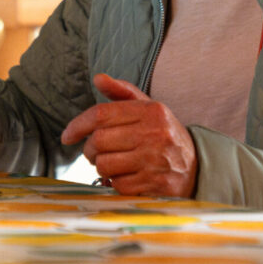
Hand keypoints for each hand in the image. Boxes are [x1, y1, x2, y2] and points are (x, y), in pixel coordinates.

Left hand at [60, 73, 197, 197]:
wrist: (195, 167)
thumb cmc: (162, 135)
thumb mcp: (148, 108)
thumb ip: (122, 92)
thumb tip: (98, 78)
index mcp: (151, 111)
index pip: (101, 114)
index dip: (78, 125)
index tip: (67, 136)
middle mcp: (155, 134)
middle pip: (99, 141)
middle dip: (89, 149)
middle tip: (94, 152)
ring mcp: (156, 161)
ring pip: (105, 165)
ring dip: (101, 167)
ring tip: (113, 163)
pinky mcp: (155, 185)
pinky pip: (117, 185)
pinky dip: (116, 183)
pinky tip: (127, 177)